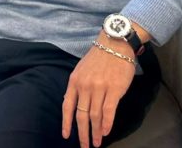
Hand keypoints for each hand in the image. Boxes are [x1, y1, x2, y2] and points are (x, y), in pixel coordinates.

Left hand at [61, 33, 136, 147]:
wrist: (115, 43)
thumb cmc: (99, 57)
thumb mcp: (81, 69)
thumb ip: (78, 86)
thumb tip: (75, 104)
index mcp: (74, 81)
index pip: (67, 106)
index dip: (66, 123)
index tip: (66, 136)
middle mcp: (84, 86)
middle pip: (81, 115)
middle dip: (82, 133)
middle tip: (84, 146)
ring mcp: (99, 88)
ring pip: (95, 116)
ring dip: (95, 132)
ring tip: (96, 142)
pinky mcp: (114, 89)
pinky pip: (108, 111)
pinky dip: (107, 124)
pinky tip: (106, 132)